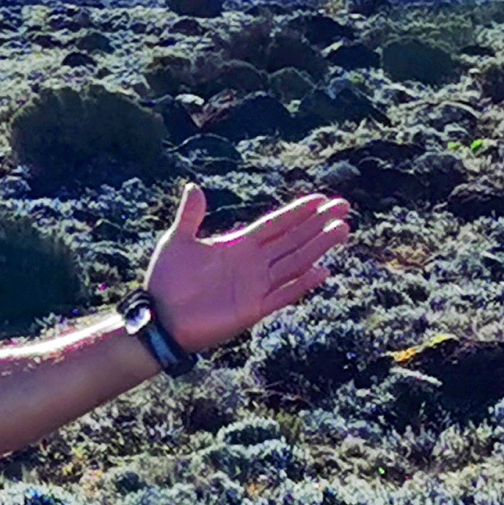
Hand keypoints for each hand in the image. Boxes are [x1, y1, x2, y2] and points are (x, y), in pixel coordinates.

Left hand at [143, 183, 351, 352]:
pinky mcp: (253, 309)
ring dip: (318, 247)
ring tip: (341, 229)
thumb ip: (190, 216)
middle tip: (344, 206)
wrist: (159, 318)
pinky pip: (283, 294)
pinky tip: (322, 271)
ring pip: (295, 262)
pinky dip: (302, 284)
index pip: (275, 225)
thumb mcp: (177, 242)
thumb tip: (194, 186)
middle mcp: (252, 264)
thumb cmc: (165, 281)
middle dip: (318, 223)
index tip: (320, 199)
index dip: (297, 212)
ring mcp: (255, 286)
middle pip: (293, 239)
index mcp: (237, 245)